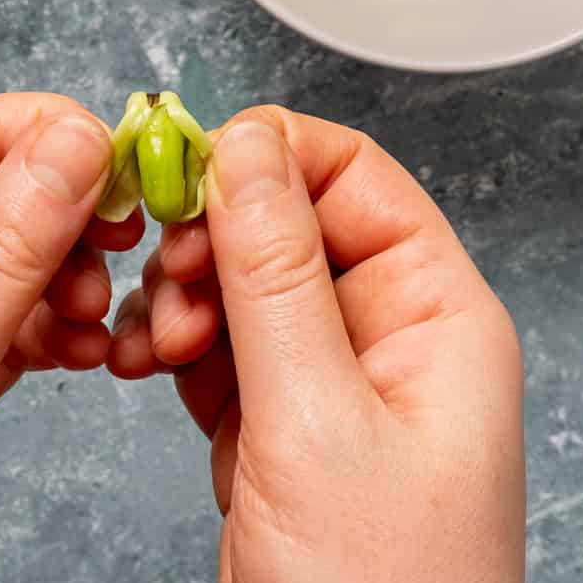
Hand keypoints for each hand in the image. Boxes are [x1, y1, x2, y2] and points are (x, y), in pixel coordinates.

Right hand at [108, 106, 524, 582]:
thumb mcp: (316, 421)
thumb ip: (274, 272)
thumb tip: (244, 145)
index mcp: (438, 315)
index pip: (355, 175)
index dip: (269, 154)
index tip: (185, 162)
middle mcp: (394, 339)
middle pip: (292, 223)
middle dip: (214, 237)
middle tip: (164, 276)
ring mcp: (337, 390)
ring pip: (246, 284)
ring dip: (184, 294)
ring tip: (153, 342)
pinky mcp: (284, 437)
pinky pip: (223, 351)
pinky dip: (175, 347)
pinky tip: (143, 364)